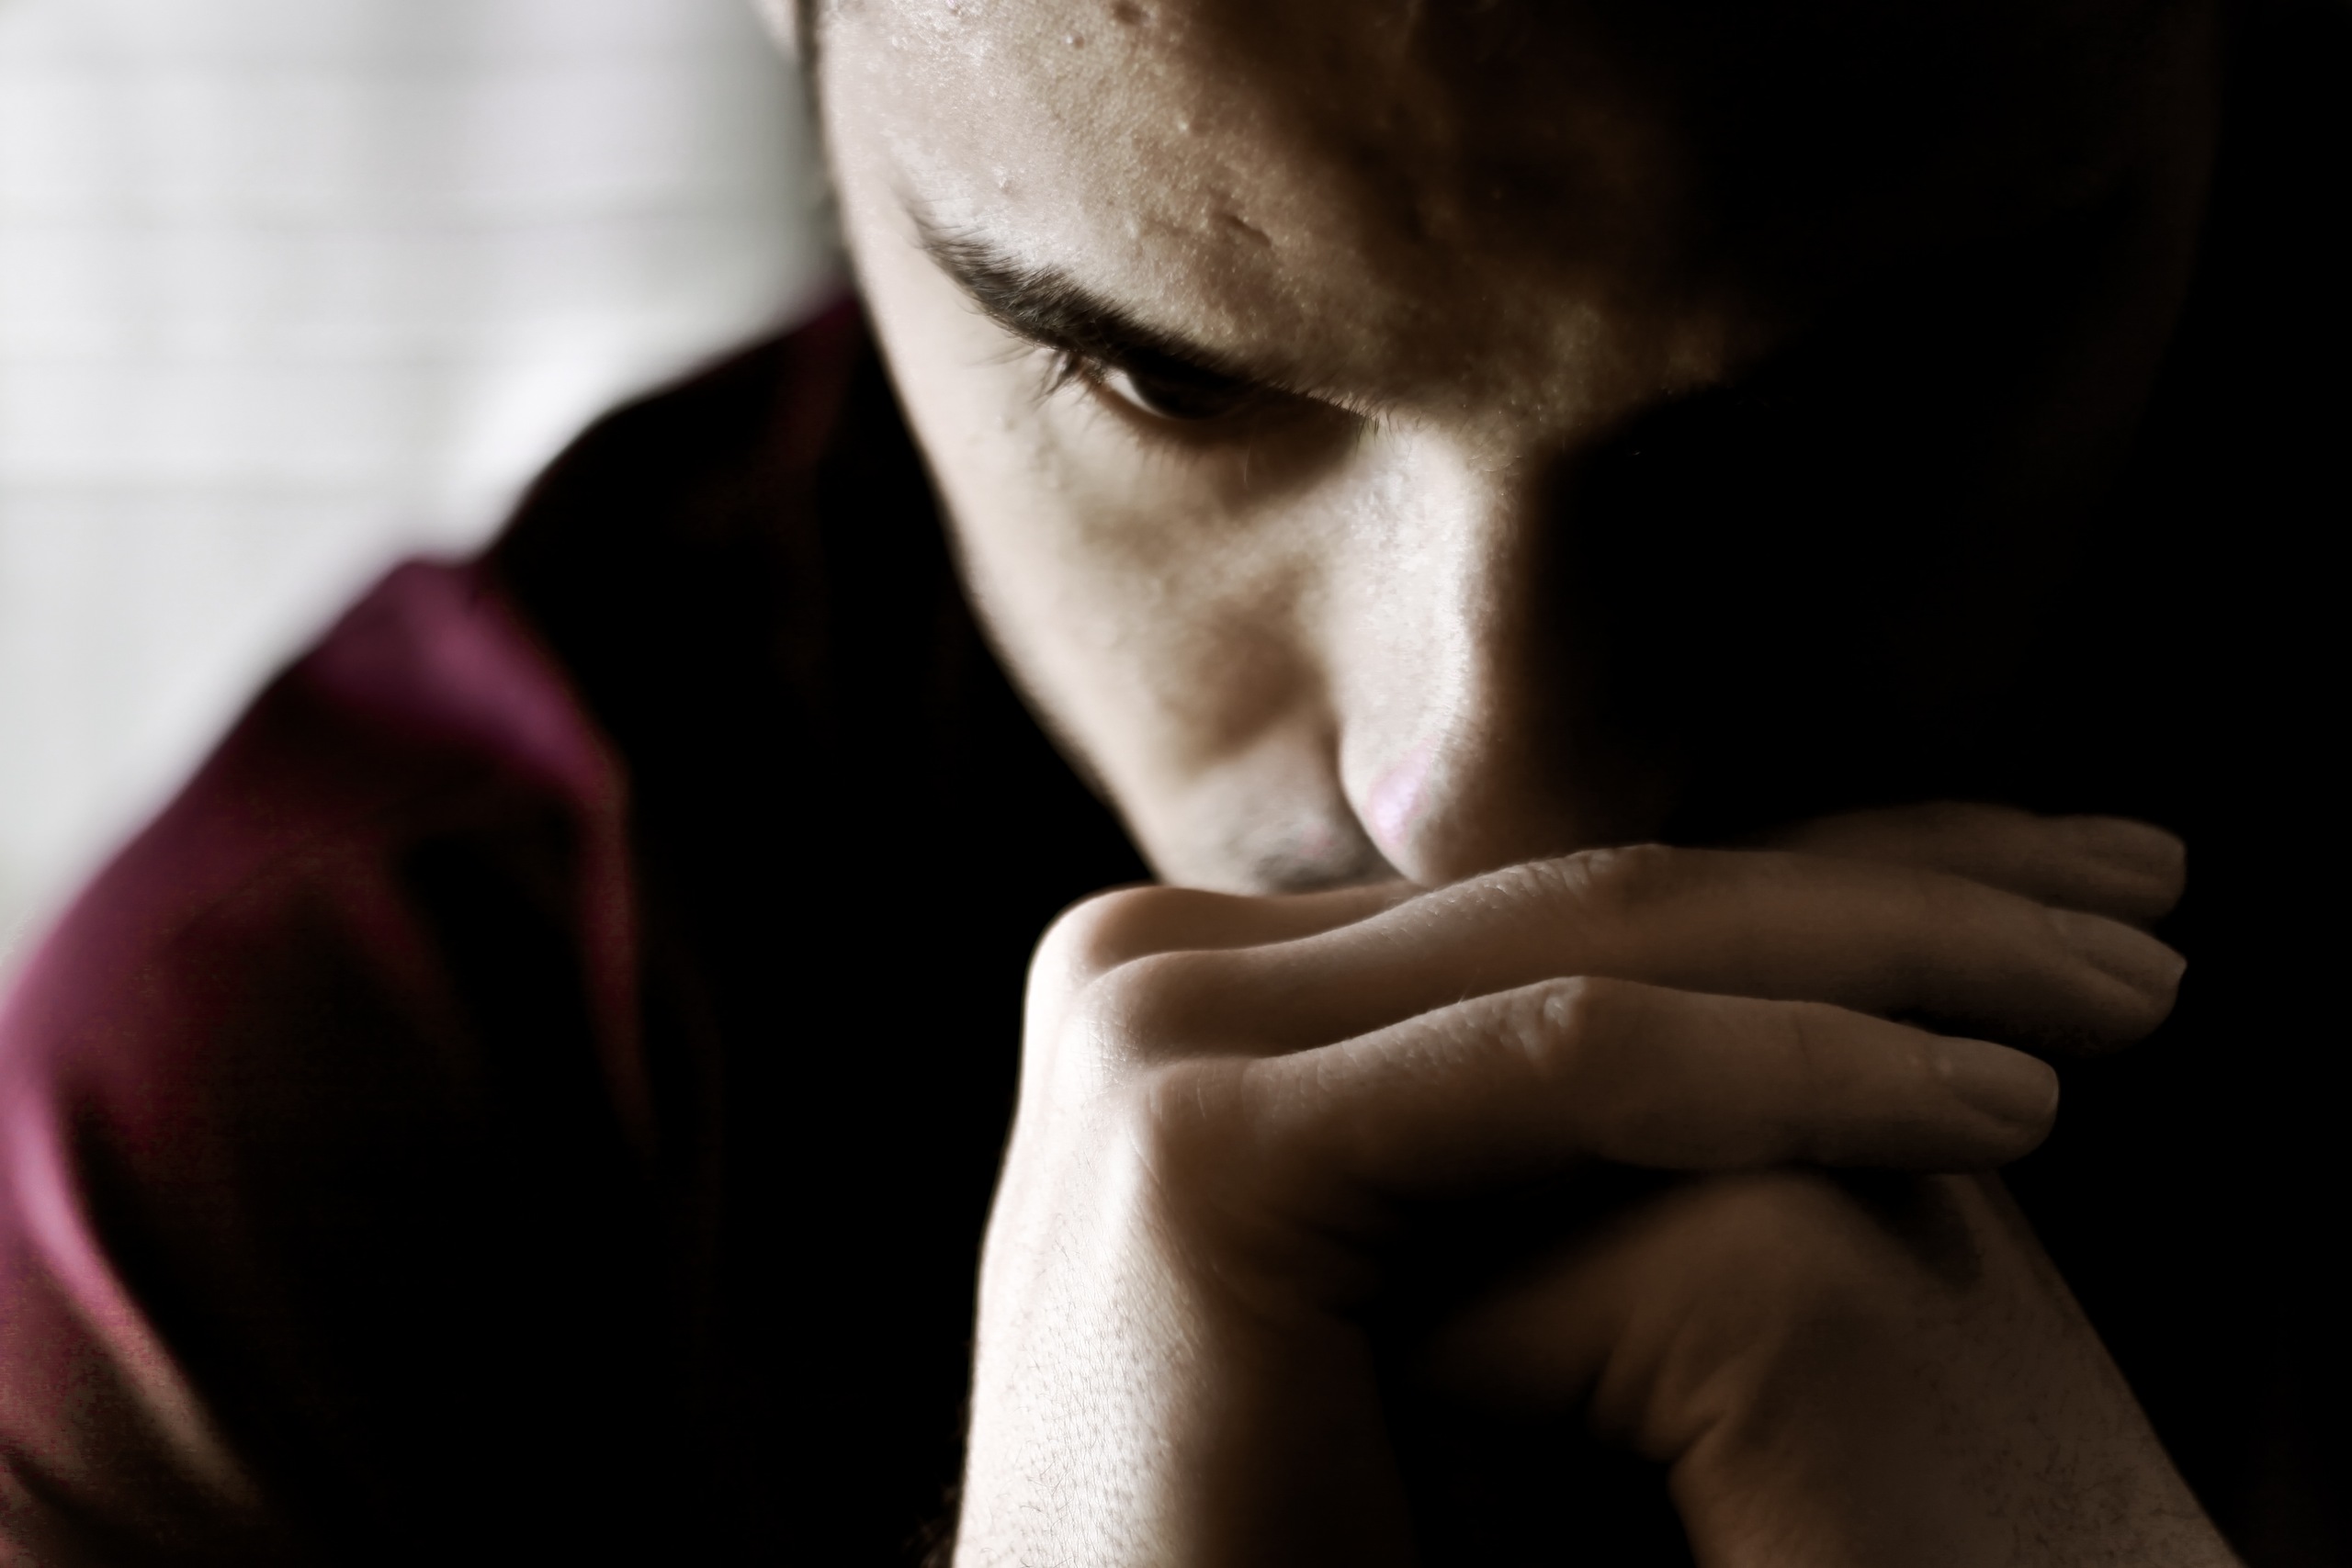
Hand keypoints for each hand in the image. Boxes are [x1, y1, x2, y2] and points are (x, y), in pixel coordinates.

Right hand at [953, 805, 2184, 1566]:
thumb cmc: (1347, 1544)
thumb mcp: (1488, 1282)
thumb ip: (1569, 1134)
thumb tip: (1811, 1002)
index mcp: (1228, 987)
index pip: (1570, 895)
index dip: (1825, 877)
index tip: (2046, 884)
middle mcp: (1166, 967)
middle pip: (1599, 895)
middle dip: (1901, 886)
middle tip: (2146, 887)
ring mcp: (1159, 1034)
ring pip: (1602, 946)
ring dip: (1903, 954)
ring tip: (2132, 989)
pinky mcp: (1200, 1146)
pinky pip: (1565, 1073)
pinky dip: (1801, 1074)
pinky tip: (2002, 1108)